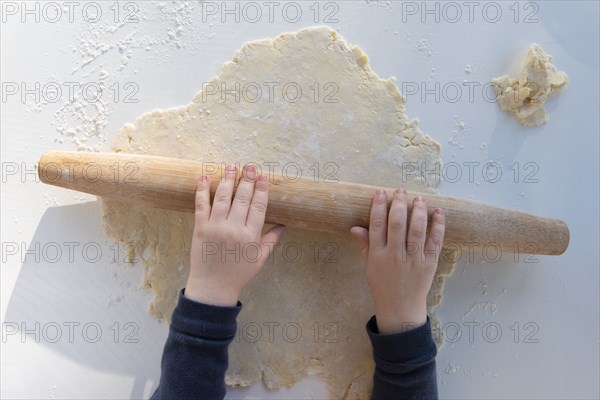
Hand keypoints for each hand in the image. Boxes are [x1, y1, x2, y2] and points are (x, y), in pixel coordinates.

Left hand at [185, 164, 285, 306]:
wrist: (212, 287)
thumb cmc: (238, 274)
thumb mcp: (259, 259)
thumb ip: (271, 240)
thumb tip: (283, 226)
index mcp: (250, 236)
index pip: (259, 206)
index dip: (262, 189)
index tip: (263, 176)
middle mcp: (234, 228)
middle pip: (243, 198)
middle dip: (247, 179)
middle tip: (250, 166)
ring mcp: (216, 227)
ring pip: (223, 197)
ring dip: (228, 179)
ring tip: (231, 166)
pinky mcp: (200, 228)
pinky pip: (201, 205)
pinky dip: (202, 190)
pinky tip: (205, 177)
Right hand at [350, 188, 445, 333]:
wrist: (400, 309)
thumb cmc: (382, 285)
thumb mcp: (369, 266)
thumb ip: (364, 245)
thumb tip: (355, 227)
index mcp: (377, 256)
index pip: (377, 226)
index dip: (379, 207)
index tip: (381, 192)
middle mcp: (395, 257)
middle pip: (397, 225)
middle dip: (399, 204)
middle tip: (401, 190)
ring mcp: (413, 261)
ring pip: (416, 231)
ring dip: (418, 212)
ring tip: (419, 198)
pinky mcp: (429, 265)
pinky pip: (434, 242)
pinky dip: (438, 226)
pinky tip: (438, 213)